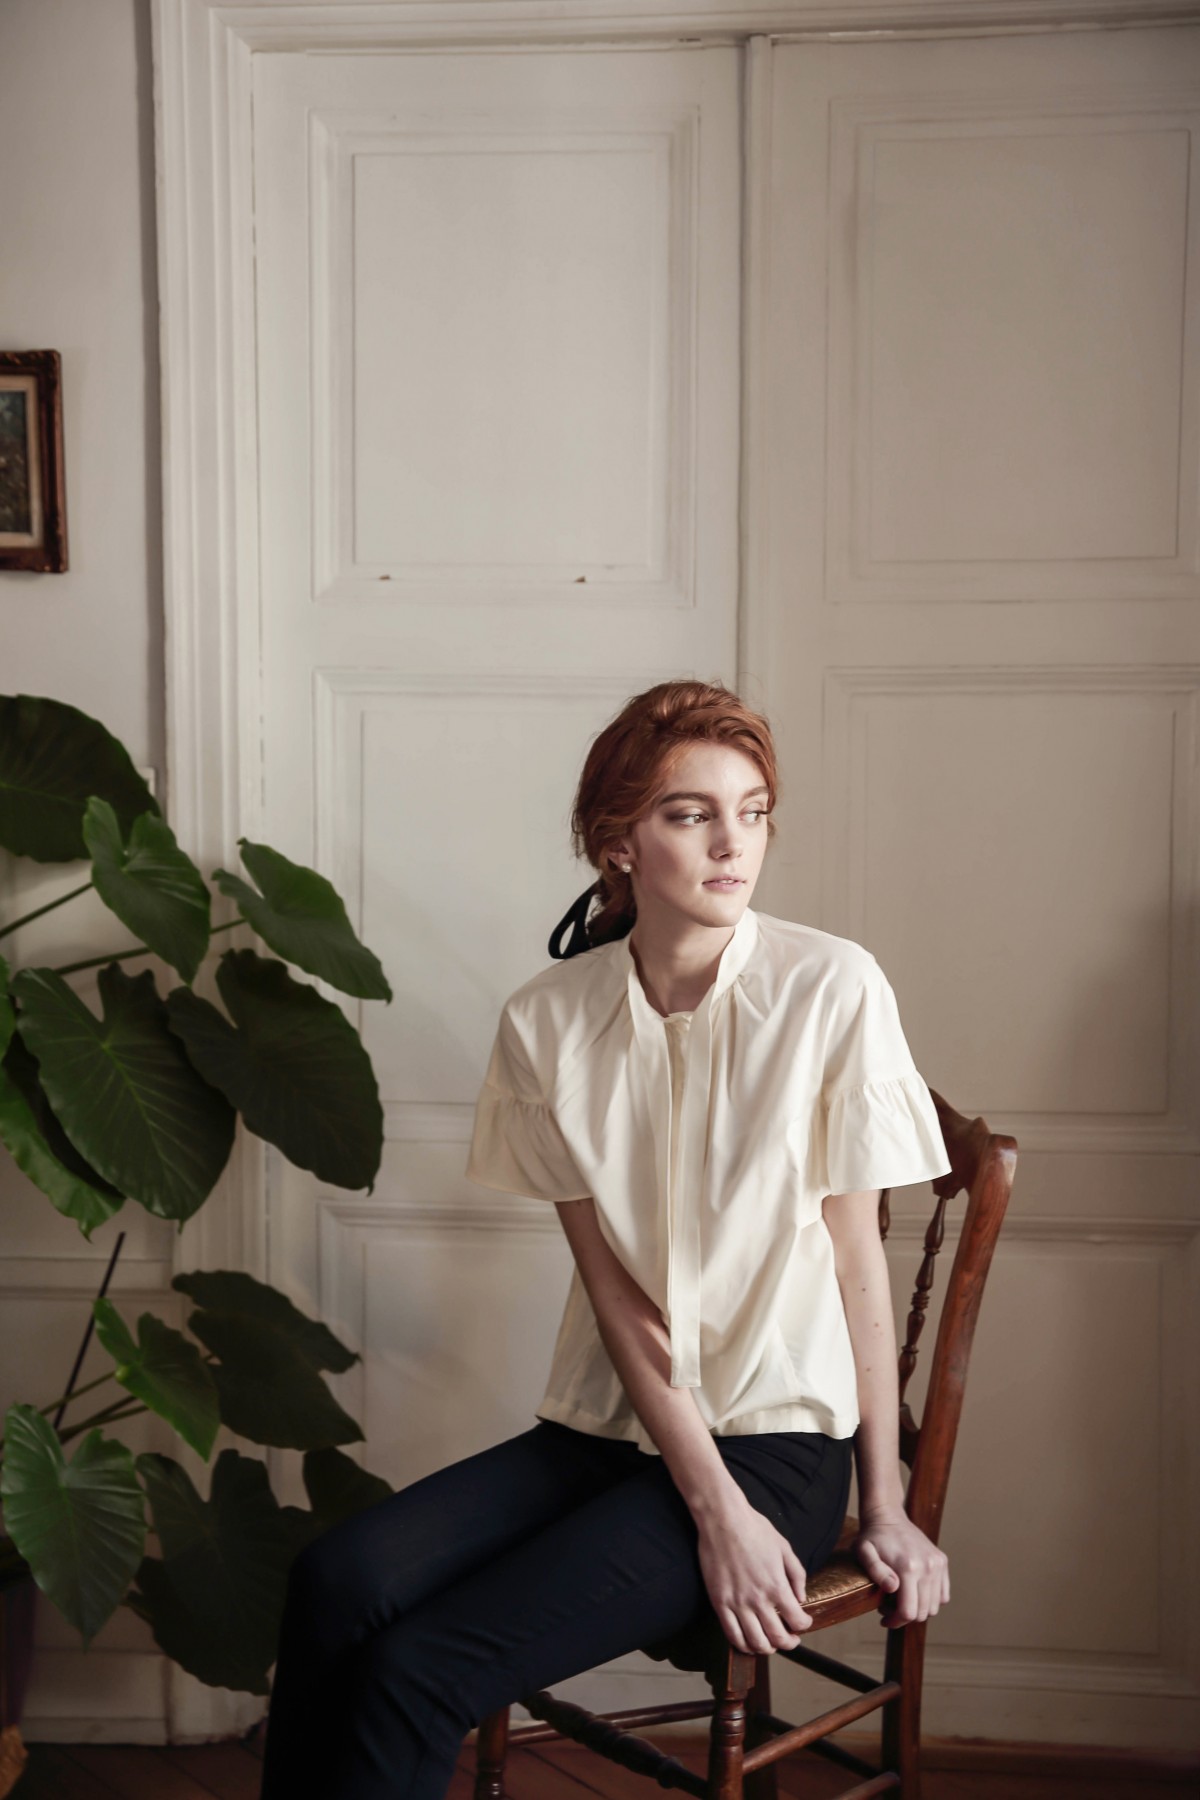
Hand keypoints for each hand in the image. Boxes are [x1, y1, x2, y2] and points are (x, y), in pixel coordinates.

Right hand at [695, 1496, 812, 1655]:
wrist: (722, 1518)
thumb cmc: (755, 1529)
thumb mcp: (784, 1547)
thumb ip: (796, 1575)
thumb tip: (800, 1598)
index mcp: (777, 1586)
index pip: (797, 1621)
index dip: (804, 1625)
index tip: (804, 1622)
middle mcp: (758, 1600)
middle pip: (778, 1638)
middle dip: (789, 1643)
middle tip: (791, 1638)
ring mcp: (737, 1603)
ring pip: (755, 1643)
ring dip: (767, 1649)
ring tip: (771, 1643)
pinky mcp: (719, 1603)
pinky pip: (732, 1635)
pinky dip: (743, 1646)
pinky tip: (749, 1643)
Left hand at [852, 1507, 949, 1628]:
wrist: (888, 1516)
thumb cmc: (872, 1537)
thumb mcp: (864, 1552)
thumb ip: (876, 1571)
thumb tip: (893, 1588)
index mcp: (908, 1567)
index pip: (909, 1612)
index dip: (895, 1621)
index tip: (883, 1619)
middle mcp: (927, 1566)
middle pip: (922, 1612)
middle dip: (904, 1617)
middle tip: (887, 1607)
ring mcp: (937, 1564)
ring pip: (934, 1607)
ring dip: (917, 1609)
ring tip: (900, 1598)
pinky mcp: (942, 1561)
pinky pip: (943, 1595)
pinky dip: (931, 1600)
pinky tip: (914, 1592)